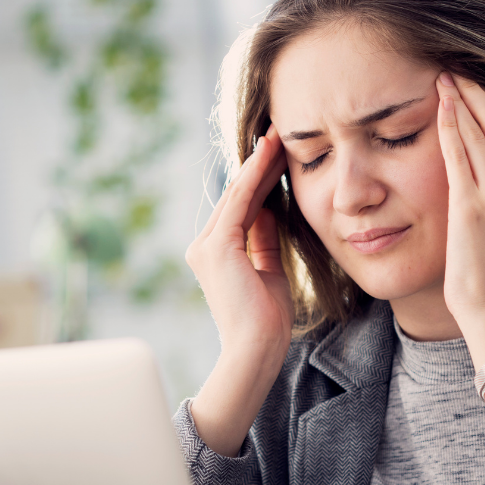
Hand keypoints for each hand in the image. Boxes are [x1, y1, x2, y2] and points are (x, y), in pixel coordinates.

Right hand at [185, 125, 292, 363]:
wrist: (256, 350)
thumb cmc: (267, 321)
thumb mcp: (269, 270)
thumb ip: (264, 240)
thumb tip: (271, 210)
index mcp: (217, 254)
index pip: (242, 208)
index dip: (261, 179)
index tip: (280, 155)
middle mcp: (204, 246)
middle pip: (238, 196)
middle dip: (259, 164)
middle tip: (278, 134)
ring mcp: (207, 246)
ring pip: (238, 194)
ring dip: (258, 163)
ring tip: (276, 136)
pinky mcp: (216, 247)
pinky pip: (239, 203)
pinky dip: (255, 177)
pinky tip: (269, 155)